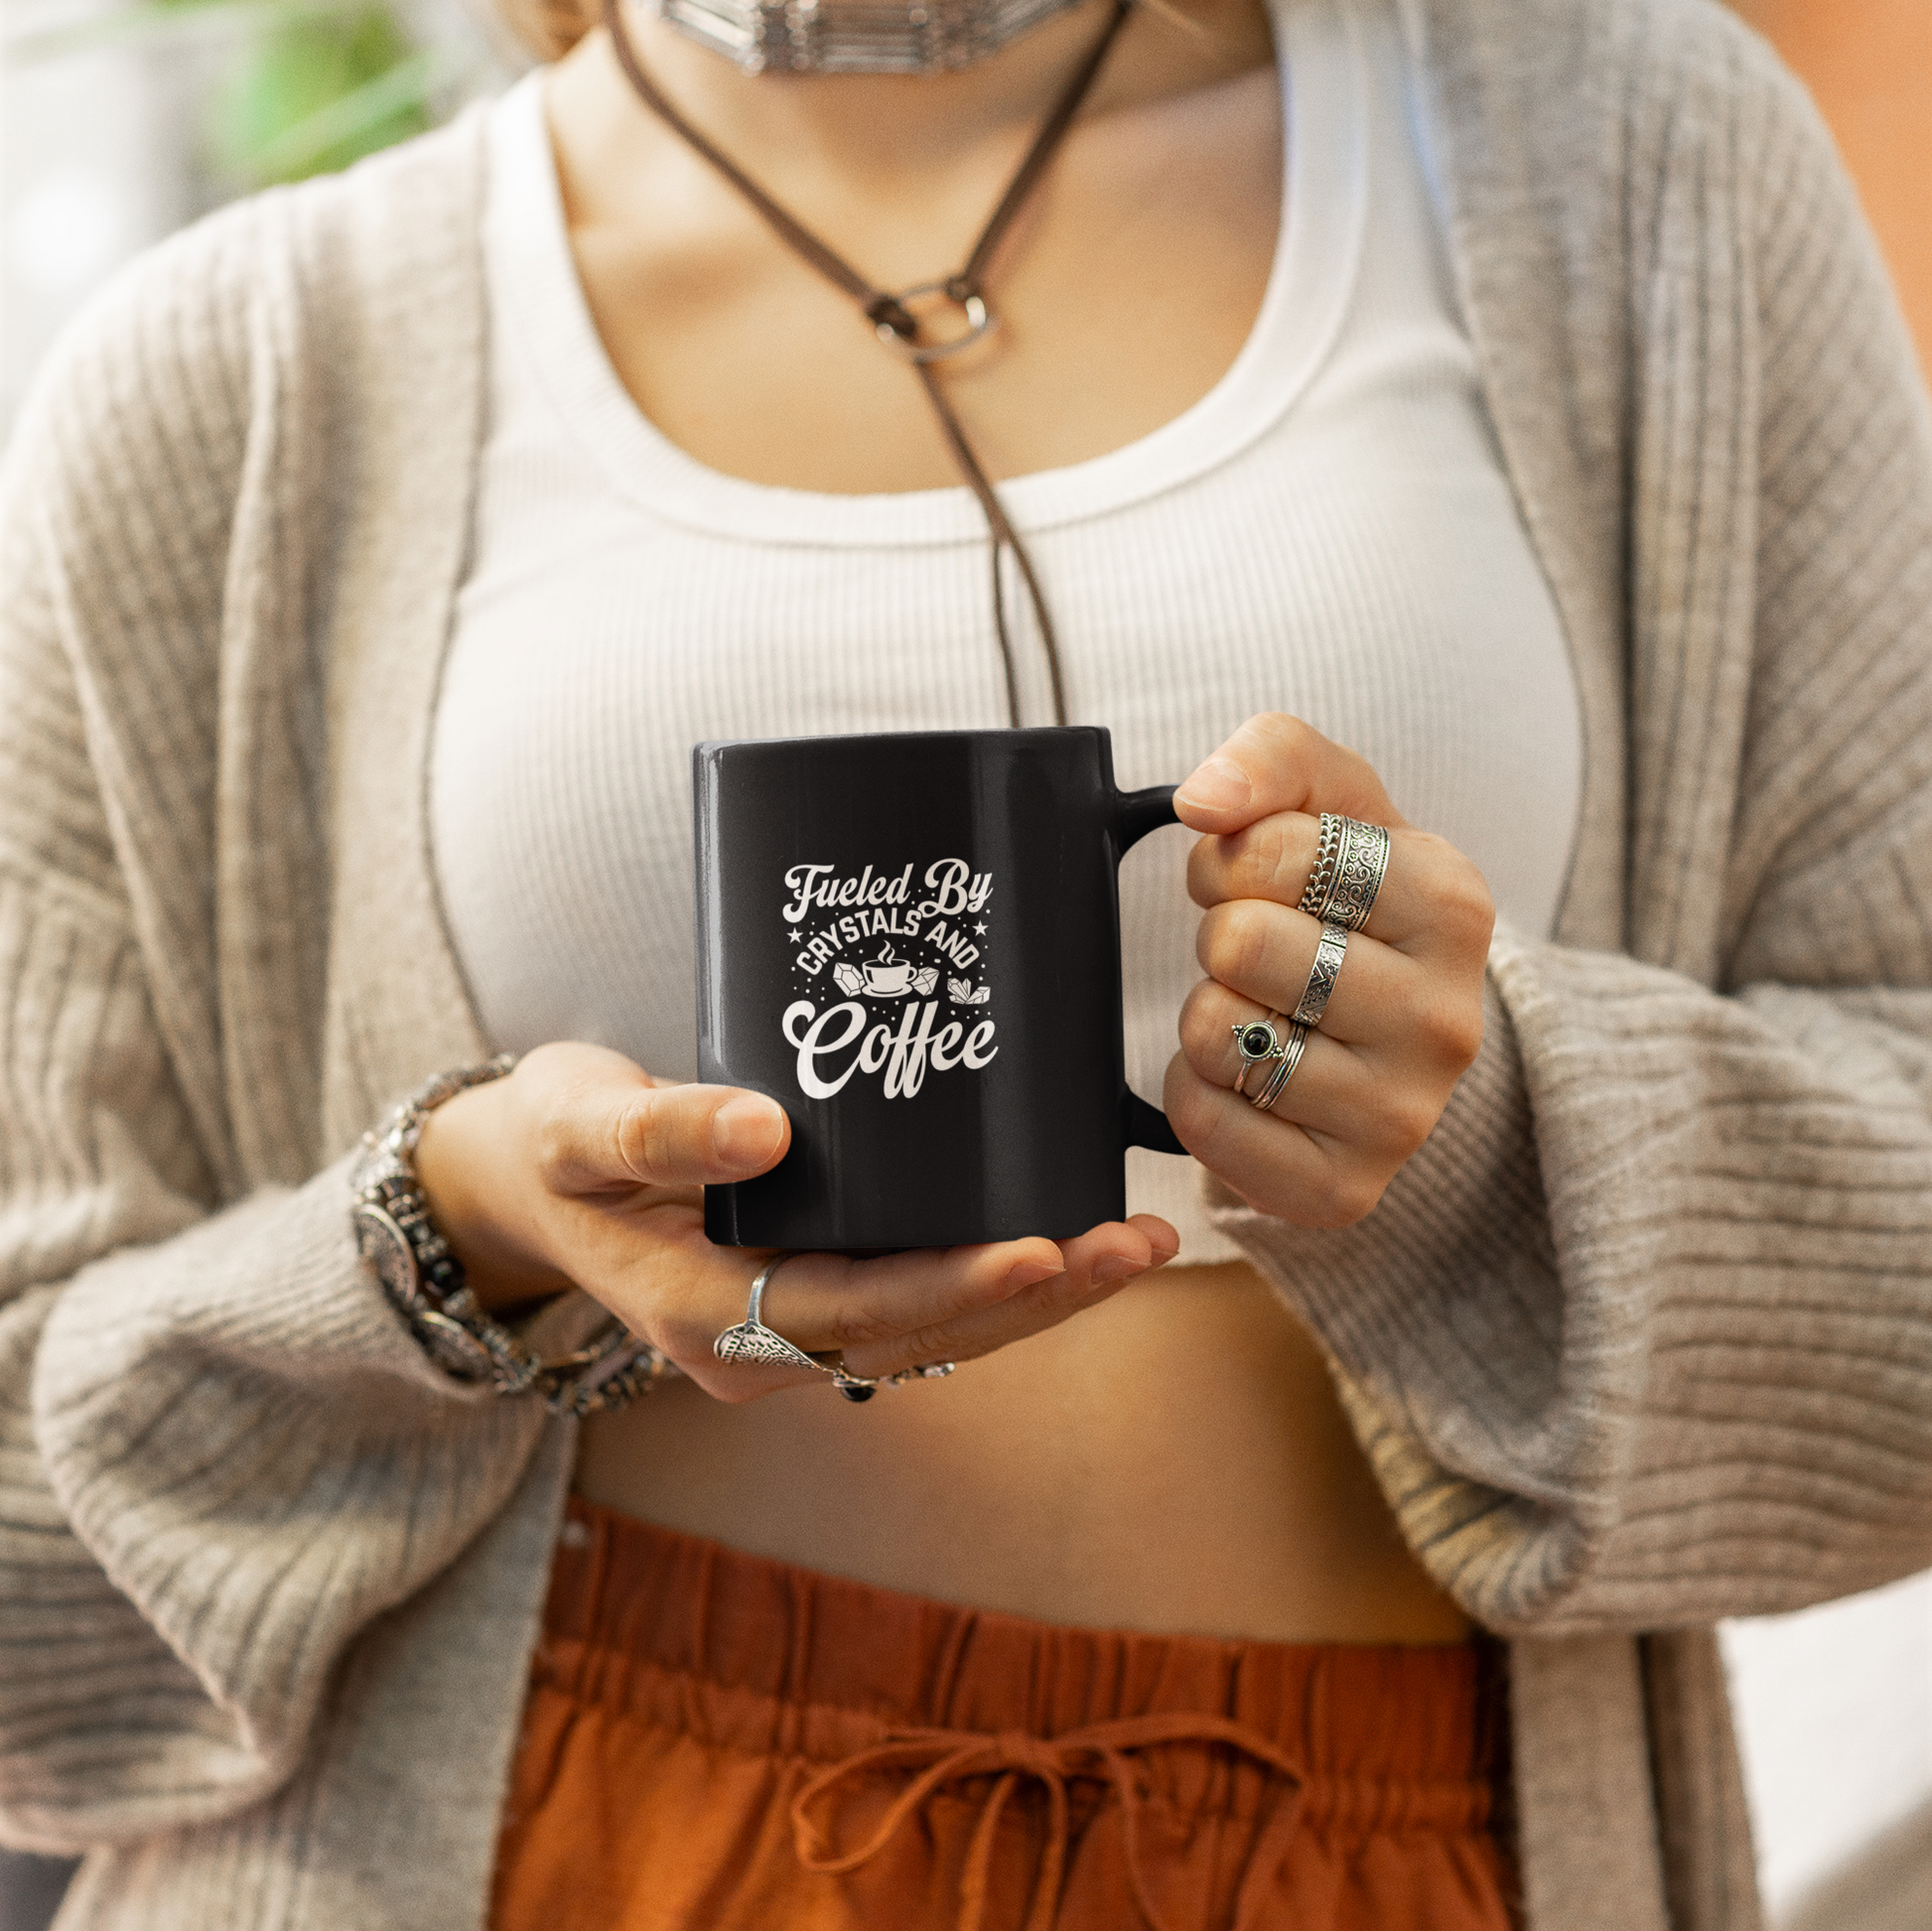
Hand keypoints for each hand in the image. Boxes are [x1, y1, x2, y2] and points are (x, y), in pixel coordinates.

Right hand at [415, 1042, 1177, 1400]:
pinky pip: (920, 1299)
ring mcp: (790, 1330)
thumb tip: (765, 1132)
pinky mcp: (813, 1293)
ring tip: (1142, 1242)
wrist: (525, 1181)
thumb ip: (655, 1130)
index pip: (854, 1312)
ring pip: (936, 1329)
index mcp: (704, 1317)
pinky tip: (1071, 1234)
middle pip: (921, 1332)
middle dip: (1039, 1294)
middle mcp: (758, 1346)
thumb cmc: (548, 1145)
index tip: (1043, 1245)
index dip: (954, 1284)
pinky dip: (999, 1273)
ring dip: (1042, 1294)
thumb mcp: (574, 1128)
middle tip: (1140, 1242)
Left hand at [1165, 714, 1493, 1228]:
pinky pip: (1205, 1123)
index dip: (1232, 857)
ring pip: (1219, 1034)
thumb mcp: (1334, 805)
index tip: (1263, 879)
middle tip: (1258, 952)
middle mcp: (1446, 1019)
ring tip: (1262, 1012)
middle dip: (1220, 936)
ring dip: (1208, 1013)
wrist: (1396, 1039)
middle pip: (1240, 945)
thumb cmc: (1354, 907)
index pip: (1274, 851)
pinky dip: (1197, 1090)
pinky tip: (1248, 1077)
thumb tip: (1204, 798)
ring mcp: (1403, 1116)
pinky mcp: (1344, 1189)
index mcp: (1453, 905)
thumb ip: (1272, 759)